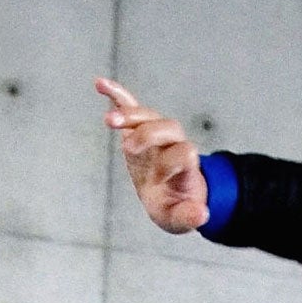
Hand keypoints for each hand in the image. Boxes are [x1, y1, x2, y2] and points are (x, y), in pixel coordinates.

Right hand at [96, 78, 209, 233]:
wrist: (169, 194)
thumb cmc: (173, 206)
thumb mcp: (180, 218)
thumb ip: (189, 217)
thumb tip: (201, 215)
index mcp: (185, 167)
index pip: (185, 153)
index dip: (172, 163)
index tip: (157, 181)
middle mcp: (172, 146)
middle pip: (169, 127)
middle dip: (149, 135)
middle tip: (128, 150)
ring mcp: (155, 136)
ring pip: (148, 116)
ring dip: (130, 115)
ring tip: (110, 121)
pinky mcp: (138, 130)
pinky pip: (130, 106)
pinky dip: (116, 94)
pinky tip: (100, 84)